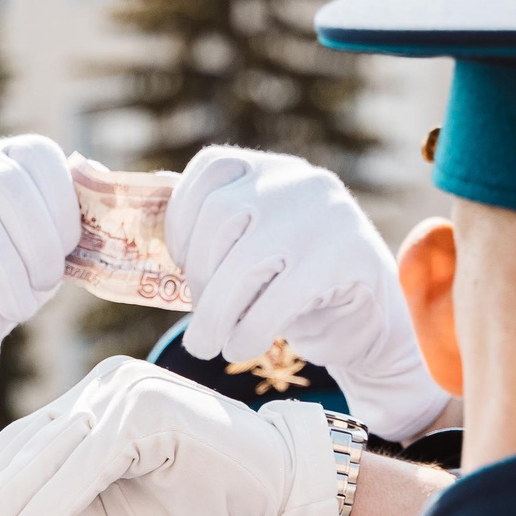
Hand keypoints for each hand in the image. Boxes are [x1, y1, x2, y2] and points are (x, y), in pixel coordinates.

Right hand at [0, 136, 76, 400]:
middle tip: (44, 287)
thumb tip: (102, 186)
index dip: (62, 209)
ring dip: (7, 279)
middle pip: (9, 189)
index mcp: (7, 157)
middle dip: (37, 247)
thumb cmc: (0, 272)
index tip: (67, 253)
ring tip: (17, 310)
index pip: (40, 158)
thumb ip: (69, 220)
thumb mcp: (39, 246)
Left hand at [0, 357, 336, 515]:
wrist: (276, 498)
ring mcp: (128, 390)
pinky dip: (50, 502)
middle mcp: (105, 385)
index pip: (23, 445)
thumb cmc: (202, 501)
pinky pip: (88, 463)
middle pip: (27, 445)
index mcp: (94, 402)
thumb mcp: (112, 509)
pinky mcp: (150, 409)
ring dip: (5, 502)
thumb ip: (61, 508)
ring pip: (50, 453)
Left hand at [167, 146, 449, 443]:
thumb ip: (215, 236)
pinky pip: (281, 294)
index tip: (178, 262)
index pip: (212, 168)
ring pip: (247, 258)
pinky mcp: (349, 255)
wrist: (372, 324)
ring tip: (211, 344)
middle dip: (198, 276)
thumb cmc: (296, 290)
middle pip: (222, 216)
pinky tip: (244, 346)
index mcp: (272, 169)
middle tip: (199, 322)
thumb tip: (144, 233)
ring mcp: (329, 214)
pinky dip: (251, 328)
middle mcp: (300, 180)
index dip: (182, 217)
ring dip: (217, 311)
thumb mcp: (254, 251)